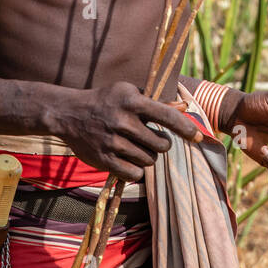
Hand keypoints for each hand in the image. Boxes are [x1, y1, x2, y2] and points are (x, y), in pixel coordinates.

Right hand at [47, 81, 202, 181]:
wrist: (69, 113)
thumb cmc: (106, 100)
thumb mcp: (128, 92)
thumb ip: (155, 102)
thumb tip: (184, 105)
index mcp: (132, 102)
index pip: (167, 116)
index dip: (186, 127)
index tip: (198, 136)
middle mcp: (123, 121)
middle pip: (161, 145)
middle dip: (161, 145)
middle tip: (152, 139)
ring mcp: (113, 142)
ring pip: (149, 160)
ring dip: (147, 156)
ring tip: (136, 146)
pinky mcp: (104, 159)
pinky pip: (134, 174)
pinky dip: (136, 170)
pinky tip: (129, 159)